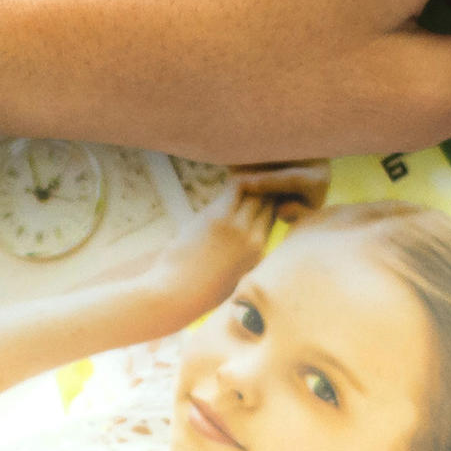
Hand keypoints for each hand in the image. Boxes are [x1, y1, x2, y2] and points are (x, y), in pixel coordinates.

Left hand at [138, 165, 329, 321]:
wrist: (176, 296)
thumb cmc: (195, 288)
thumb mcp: (227, 276)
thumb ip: (239, 257)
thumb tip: (237, 246)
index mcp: (260, 253)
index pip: (275, 215)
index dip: (270, 194)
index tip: (263, 178)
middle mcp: (256, 239)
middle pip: (271, 199)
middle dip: (268, 179)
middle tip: (261, 159)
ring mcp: (240, 228)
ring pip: (259, 190)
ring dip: (255, 171)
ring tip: (246, 154)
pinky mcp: (220, 218)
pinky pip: (239, 185)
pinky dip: (238, 172)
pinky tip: (230, 160)